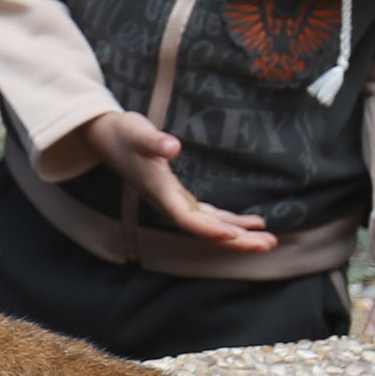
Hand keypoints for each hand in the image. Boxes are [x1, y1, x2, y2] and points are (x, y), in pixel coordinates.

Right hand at [71, 111, 272, 251]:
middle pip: (205, 231)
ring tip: (269, 241)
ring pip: (210, 227)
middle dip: (236, 241)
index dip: (209, 229)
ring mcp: (175, 202)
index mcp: (160, 191)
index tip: (233, 235)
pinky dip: (231, 222)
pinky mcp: (180, 197)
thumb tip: (172, 146)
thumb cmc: (123, 132)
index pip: (187, 218)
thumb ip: (153, 140)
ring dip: (239, 236)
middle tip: (268, 245)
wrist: (105, 138)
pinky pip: (209, 217)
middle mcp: (168, 203)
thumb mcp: (136, 131)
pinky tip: (254, 223)